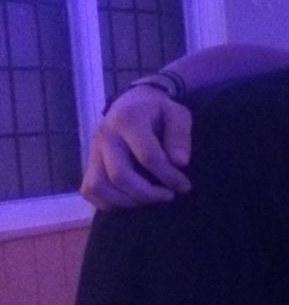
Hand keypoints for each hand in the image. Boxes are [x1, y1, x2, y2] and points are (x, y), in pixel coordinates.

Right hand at [80, 87, 193, 208]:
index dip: (169, 176)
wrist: (132, 102)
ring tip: (150, 200)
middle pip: (120, 176)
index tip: (184, 186)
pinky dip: (107, 202)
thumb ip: (180, 136)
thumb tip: (180, 163)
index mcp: (128, 120)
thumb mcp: (177, 114)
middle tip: (169, 196)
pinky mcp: (88, 161)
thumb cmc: (158, 111)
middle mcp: (105, 135)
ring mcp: (93, 149)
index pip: (148, 156)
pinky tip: (131, 200)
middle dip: (148, 193)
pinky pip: (89, 190)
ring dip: (127, 201)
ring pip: (99, 186)